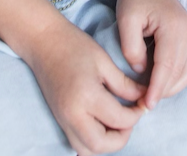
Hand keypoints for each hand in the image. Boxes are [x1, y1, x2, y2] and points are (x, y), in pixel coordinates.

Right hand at [24, 14, 146, 154]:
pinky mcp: (59, 120)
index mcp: (87, 96)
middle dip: (122, 137)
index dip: (136, 115)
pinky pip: (77, 143)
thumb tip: (143, 98)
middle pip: (101, 145)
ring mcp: (63, 120)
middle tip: (130, 117)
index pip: (119, 120)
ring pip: (88, 150)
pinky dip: (92, 142)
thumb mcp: (104, 61)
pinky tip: (101, 124)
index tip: (143, 104)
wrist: (43, 41)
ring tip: (116, 122)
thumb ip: (125, 84)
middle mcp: (73, 115)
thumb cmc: (74, 45)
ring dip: (106, 143)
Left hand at [117, 0, 186, 108]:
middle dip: (163, 91)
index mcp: (174, 28)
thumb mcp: (126, 20)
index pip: (167, 67)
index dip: (157, 89)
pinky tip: (161, 79)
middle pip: (180, 73)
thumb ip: (131, 48)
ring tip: (151, 92)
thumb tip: (141, 71)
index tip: (145, 106)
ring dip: (172, 86)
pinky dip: (178, 77)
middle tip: (143, 102)